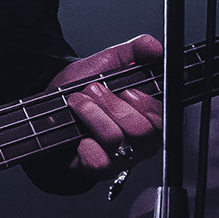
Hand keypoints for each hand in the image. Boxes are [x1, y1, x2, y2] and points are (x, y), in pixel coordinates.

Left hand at [53, 34, 163, 175]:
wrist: (52, 104)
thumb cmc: (86, 85)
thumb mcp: (112, 62)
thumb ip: (137, 50)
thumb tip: (156, 48)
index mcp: (151, 117)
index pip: (165, 119)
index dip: (147, 105)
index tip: (128, 91)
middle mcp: (140, 141)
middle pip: (142, 131)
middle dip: (112, 105)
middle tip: (93, 90)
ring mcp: (121, 158)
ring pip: (117, 141)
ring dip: (93, 116)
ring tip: (78, 101)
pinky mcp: (98, 169)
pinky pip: (100, 163)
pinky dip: (86, 146)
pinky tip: (78, 133)